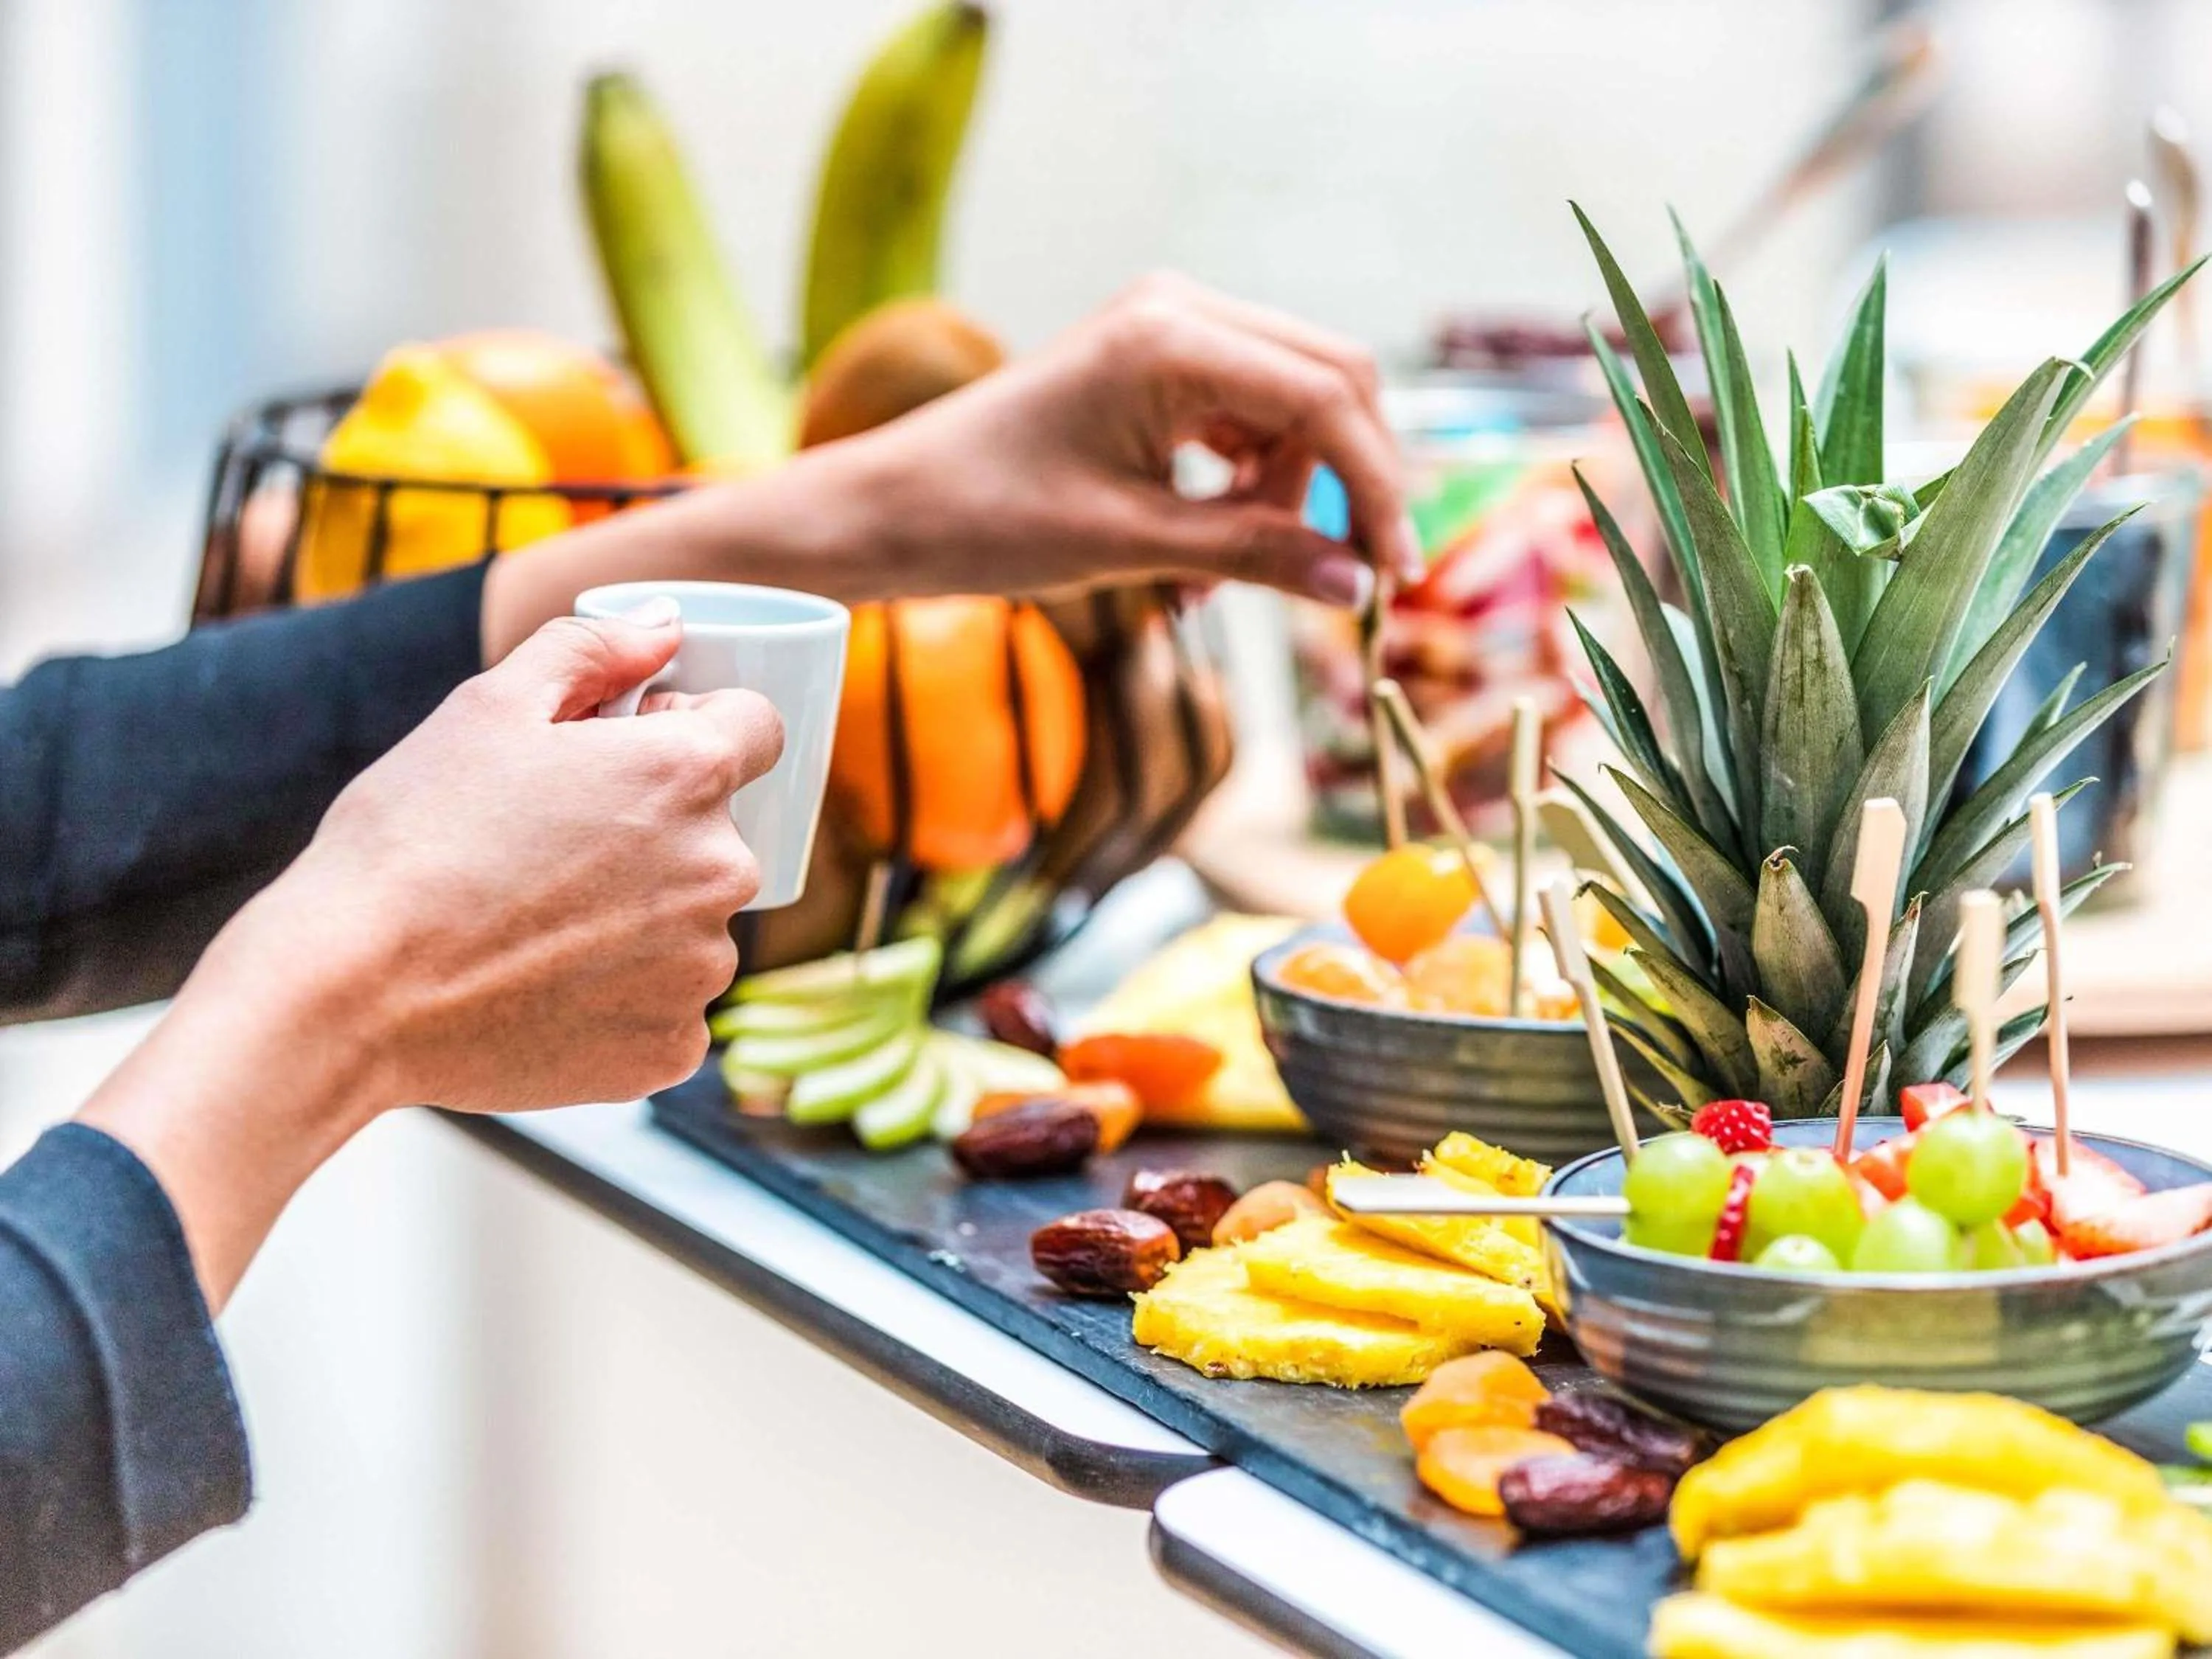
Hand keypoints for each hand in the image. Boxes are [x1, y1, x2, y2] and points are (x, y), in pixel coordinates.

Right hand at [80, 606, 780, 1304]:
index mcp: (689, 775)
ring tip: (533, 922)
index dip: (690, 727)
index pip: (757, 727)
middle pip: (719, 832)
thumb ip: (594, 650)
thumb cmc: (412, 839)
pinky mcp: (671, 1049)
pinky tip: (543, 986)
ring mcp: (702, 970)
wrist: (349, 990)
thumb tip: (667, 627)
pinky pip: (668, 1005)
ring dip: (641, 916)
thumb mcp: (487, 706)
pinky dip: (622, 996)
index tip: (626, 750)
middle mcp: (721, 872)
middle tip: (549, 849)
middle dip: (656, 829)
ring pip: (692, 922)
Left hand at [858, 272, 1421, 602]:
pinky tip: (1200, 556)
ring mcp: (1171, 331)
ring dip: (1285, 498)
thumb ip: (1254, 554)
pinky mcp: (1160, 365)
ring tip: (1214, 581)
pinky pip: (1248, 420)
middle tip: (1348, 579)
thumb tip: (1357, 585)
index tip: (1394, 575)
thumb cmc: (988, 518)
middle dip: (1347, 484)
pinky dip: (1247, 488)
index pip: (1327, 399)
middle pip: (1332, 384)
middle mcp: (1181, 311)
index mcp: (1173, 337)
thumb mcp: (1132, 545)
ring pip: (1296, 408)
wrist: (892, 507)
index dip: (1373, 489)